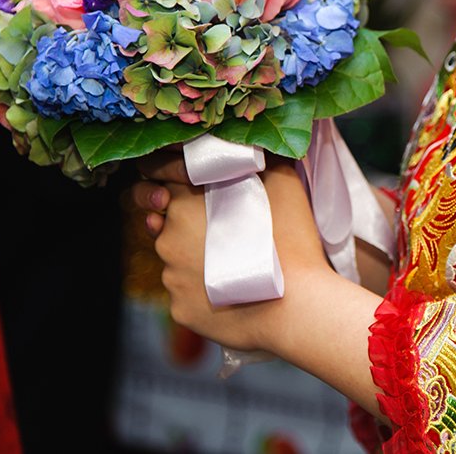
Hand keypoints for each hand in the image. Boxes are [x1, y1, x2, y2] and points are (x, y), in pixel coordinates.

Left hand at [129, 151, 333, 353]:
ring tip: (234, 264)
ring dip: (196, 258)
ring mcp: (172, 278)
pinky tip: (232, 293)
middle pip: (166, 220)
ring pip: (177, 261)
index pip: (157, 174)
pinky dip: (203, 292)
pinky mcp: (180, 310)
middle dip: (186, 221)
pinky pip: (187, 295)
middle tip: (219, 228)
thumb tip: (254, 146)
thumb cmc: (292, 241)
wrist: (297, 308)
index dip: (174, 177)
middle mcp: (168, 238)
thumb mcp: (284, 183)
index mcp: (185, 201)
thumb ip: (259, 159)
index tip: (190, 184)